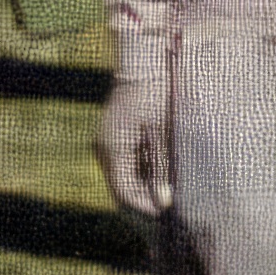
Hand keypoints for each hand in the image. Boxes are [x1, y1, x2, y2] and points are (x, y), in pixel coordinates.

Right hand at [94, 69, 173, 215]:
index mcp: (113, 148)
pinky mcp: (114, 137)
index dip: (145, 207)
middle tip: (171, 209)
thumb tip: (164, 202)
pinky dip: (143, 173)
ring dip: (145, 187)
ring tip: (170, 194)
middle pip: (121, 187)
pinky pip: (126, 164)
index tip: (168, 213)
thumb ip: (163, 167)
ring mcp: (107, 142)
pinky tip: (163, 175)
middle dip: (145, 200)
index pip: (124, 192)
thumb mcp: (165, 132)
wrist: (145, 61)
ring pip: (124, 177)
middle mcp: (104, 148)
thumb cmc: (158, 93)